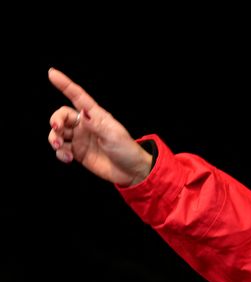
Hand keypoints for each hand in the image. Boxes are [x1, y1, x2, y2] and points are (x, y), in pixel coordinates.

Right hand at [47, 68, 152, 186]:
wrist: (131, 172)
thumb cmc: (127, 150)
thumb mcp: (114, 136)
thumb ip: (97, 125)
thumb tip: (83, 112)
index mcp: (96, 116)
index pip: (78, 97)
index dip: (65, 85)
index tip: (52, 73)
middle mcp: (86, 125)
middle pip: (62, 115)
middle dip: (55, 120)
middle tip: (57, 128)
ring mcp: (81, 139)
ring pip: (58, 132)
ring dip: (54, 137)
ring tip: (60, 145)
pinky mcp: (78, 153)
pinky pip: (62, 149)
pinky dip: (60, 152)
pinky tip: (68, 158)